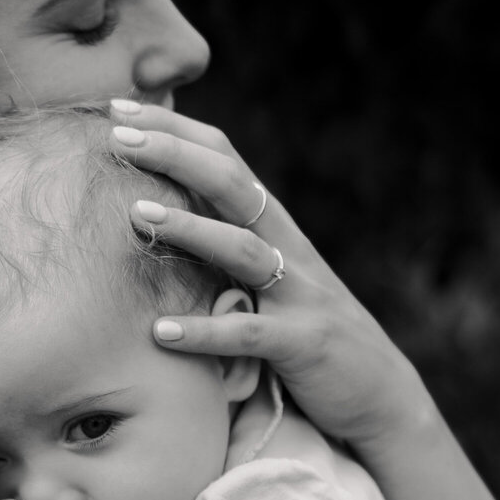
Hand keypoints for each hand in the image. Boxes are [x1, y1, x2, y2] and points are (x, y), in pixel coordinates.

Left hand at [107, 100, 434, 457]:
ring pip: (243, 250)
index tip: (117, 107)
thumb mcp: (267, 279)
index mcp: (274, 227)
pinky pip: (250, 335)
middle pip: (233, 185)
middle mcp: (289, 249)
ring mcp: (300, 295)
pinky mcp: (303, 344)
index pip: (224, 159)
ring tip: (136, 213)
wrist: (381, 392)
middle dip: (175, 154)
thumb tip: (160, 211)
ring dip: (190, 229)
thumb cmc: (305, 333)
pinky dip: (206, 331)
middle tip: (117, 136)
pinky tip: (161, 332)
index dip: (174, 129)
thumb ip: (225, 243)